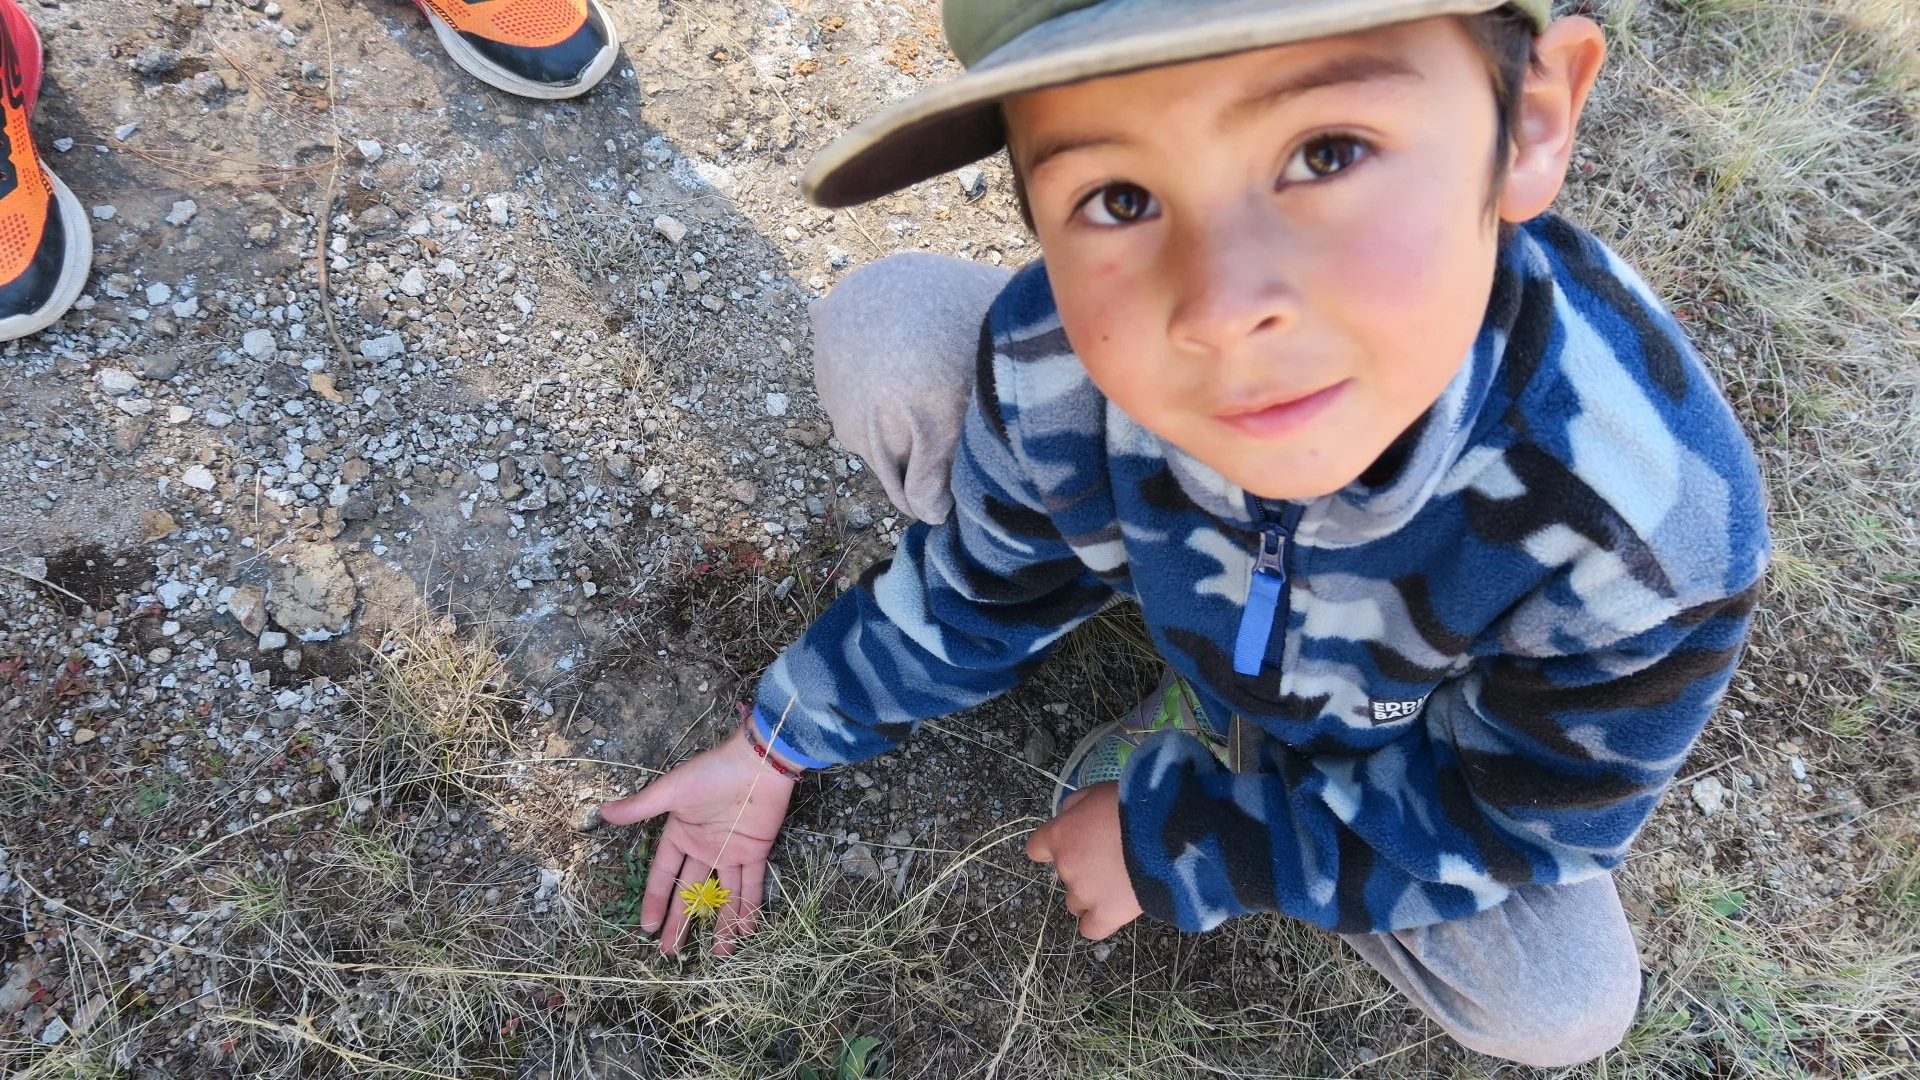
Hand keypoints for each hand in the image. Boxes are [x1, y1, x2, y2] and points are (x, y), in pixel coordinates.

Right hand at [598, 728, 794, 955]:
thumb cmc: (712, 773)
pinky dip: (750, 907)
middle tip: (673, 952)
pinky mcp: (756, 852)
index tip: (647, 927)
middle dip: (682, 921)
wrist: (758, 761)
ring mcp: (731, 852)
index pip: (664, 874)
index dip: (656, 900)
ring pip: (724, 895)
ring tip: (720, 954)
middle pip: (691, 892)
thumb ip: (641, 807)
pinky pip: (752, 885)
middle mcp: (704, 848)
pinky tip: (746, 932)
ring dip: (722, 924)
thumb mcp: (671, 790)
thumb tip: (602, 813)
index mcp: (681, 834)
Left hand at [1026, 781, 1142, 939]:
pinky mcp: (1106, 915)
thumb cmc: (1134, 806)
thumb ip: (1077, 805)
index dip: (1055, 847)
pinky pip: (1090, 929)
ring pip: (1075, 903)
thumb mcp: (1099, 791)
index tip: (1073, 844)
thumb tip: (1070, 815)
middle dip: (1083, 868)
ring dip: (1091, 894)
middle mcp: (1066, 867)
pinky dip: (1098, 922)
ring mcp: (1084, 894)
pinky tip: (1112, 911)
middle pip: (1064, 875)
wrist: (1166, 834)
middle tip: (1111, 857)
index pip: (1037, 848)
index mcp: (1060, 836)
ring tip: (1119, 883)